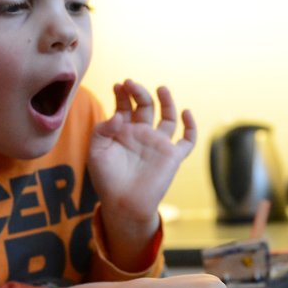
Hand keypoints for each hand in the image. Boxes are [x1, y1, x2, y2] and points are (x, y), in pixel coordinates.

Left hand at [89, 81, 195, 265]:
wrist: (123, 205)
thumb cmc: (107, 180)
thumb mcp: (96, 152)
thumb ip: (102, 131)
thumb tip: (119, 115)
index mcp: (124, 132)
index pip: (126, 106)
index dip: (123, 94)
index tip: (119, 86)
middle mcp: (142, 134)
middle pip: (146, 106)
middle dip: (139, 93)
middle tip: (131, 83)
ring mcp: (158, 144)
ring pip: (168, 118)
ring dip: (166, 101)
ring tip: (160, 88)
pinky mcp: (172, 156)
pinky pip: (187, 140)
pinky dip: (190, 126)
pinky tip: (185, 113)